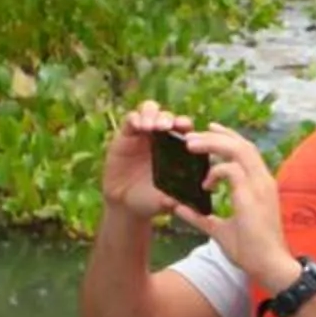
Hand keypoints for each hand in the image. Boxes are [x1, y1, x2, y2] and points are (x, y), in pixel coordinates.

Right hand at [103, 101, 207, 225]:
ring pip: (151, 111)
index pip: (186, 130)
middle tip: (166, 127)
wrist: (125, 205)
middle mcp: (162, 137)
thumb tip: (190, 199)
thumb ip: (178, 198)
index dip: (187, 127)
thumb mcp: (167, 201)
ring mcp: (144, 134)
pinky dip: (135, 118)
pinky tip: (137, 126)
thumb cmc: (152, 201)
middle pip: (169, 117)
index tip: (186, 131)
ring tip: (150, 127)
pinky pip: (131, 119)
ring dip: (152, 114)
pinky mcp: (126, 134)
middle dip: (169, 118)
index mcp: (178, 149)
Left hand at [178, 125, 293, 289]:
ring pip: (239, 150)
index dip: (228, 137)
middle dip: (216, 136)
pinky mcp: (253, 196)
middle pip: (242, 144)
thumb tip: (179, 208)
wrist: (269, 266)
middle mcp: (263, 180)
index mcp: (260, 185)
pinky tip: (205, 182)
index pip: (245, 150)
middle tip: (192, 136)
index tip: (209, 130)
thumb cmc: (251, 251)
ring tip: (191, 144)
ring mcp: (260, 186)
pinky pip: (232, 171)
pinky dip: (216, 171)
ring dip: (214, 144)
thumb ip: (201, 217)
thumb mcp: (220, 230)